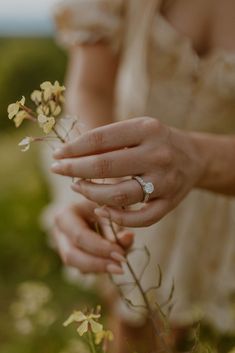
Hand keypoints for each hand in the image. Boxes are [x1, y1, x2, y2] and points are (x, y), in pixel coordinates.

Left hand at [52, 117, 203, 226]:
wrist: (194, 156)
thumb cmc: (156, 142)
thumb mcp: (137, 129)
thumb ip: (108, 139)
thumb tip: (69, 153)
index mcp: (146, 129)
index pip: (99, 139)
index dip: (73, 149)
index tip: (57, 156)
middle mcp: (158, 154)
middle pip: (105, 166)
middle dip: (74, 170)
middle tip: (58, 170)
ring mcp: (166, 181)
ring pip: (118, 196)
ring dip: (91, 194)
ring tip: (77, 187)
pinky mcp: (170, 202)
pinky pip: (140, 218)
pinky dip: (116, 218)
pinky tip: (101, 211)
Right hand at [52, 200, 133, 273]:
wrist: (95, 205)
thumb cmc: (103, 203)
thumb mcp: (109, 208)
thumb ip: (118, 223)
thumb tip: (129, 237)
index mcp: (65, 215)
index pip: (80, 236)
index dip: (100, 248)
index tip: (121, 254)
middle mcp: (59, 233)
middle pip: (72, 256)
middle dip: (97, 264)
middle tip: (120, 268)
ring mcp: (62, 247)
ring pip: (76, 266)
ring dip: (100, 269)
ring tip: (119, 267)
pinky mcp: (72, 258)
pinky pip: (84, 269)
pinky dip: (100, 269)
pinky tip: (114, 264)